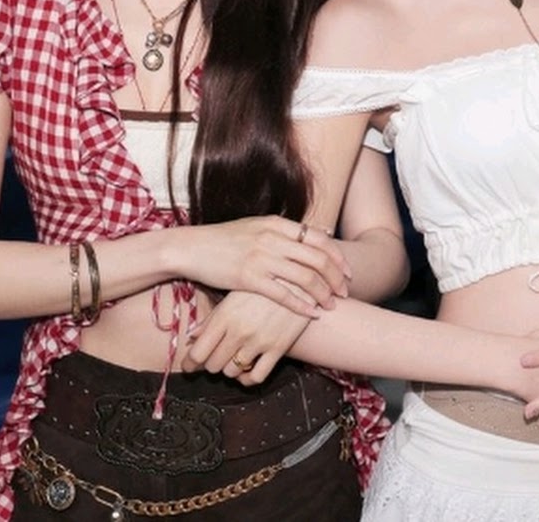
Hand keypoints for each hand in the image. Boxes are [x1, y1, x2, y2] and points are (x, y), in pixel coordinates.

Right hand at [182, 217, 350, 317]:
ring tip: (332, 304)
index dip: (338, 257)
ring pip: (306, 277)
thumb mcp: (257, 226)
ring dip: (324, 293)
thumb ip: (285, 230)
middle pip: (318, 259)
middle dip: (337, 278)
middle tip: (345, 291)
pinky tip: (312, 314)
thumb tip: (318, 232)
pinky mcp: (249, 278)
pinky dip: (303, 306)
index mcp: (277, 224)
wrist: (191, 247)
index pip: (319, 239)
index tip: (347, 271)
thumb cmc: (224, 239)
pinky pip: (284, 294)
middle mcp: (273, 238)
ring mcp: (261, 258)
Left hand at [182, 290, 310, 383]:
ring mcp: (259, 341)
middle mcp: (239, 331)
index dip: (190, 363)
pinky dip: (248, 379)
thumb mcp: (234, 295)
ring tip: (232, 358)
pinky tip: (247, 369)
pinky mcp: (278, 348)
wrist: (300, 278)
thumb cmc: (263, 284)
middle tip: (213, 358)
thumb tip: (192, 338)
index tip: (189, 366)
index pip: (198, 353)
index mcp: (225, 315)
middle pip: (213, 365)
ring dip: (229, 369)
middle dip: (210, 364)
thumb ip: (212, 317)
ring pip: (232, 372)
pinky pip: (256, 377)